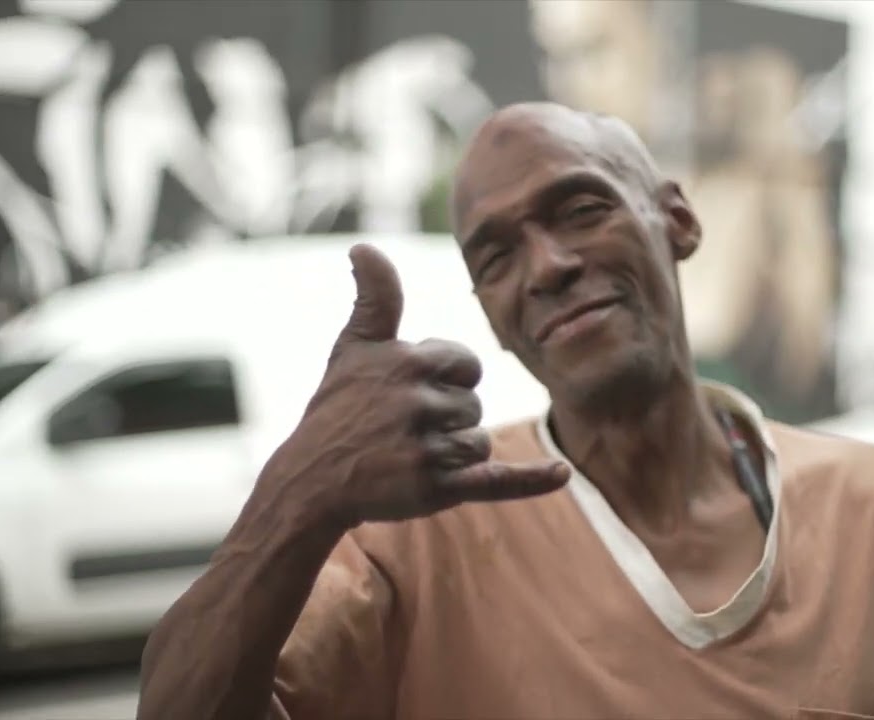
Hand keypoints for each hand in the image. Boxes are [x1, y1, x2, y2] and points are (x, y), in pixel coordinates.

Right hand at [262, 244, 569, 531]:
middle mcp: (417, 402)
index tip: (412, 394)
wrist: (312, 479)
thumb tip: (364, 245)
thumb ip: (376, 298)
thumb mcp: (354, 347)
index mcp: (409, 361)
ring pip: (479, 443)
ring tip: (409, 457)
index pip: (468, 366)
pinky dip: (530, 480)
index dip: (447, 380)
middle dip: (447, 419)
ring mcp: (426, 448)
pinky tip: (561, 474)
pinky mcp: (436, 490)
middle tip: (402, 431)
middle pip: (474, 407)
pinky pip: (495, 481)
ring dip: (454, 453)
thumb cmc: (339, 408)